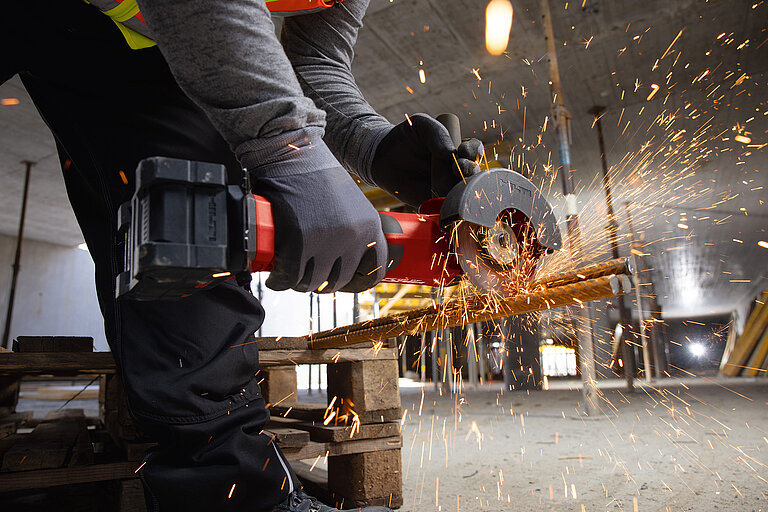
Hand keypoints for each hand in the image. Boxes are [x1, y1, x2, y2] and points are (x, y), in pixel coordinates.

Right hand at [241, 128, 386, 292]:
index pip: (375, 270)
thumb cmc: (316, 174)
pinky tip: (276, 277)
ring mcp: (325, 241)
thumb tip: (346, 257)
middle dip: (322, 282)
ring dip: (299, 283)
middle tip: (308, 273)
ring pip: (312, 283)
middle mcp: (352, 237)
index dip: (359, 280)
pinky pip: (288, 276)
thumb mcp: (350, 202)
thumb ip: (353, 229)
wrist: (291, 151)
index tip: (344, 280)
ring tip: (290, 273)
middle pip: (339, 281)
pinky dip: (279, 280)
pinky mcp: (298, 241)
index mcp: (369, 226)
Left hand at [370, 114, 483, 206]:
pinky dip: (450, 209)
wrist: (382, 157)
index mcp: (459, 149)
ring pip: (464, 193)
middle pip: (475, 174)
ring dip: (461, 191)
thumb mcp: (422, 126)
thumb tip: (452, 157)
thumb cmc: (405, 137)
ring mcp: (448, 188)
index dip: (472, 151)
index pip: (475, 151)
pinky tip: (446, 204)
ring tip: (449, 185)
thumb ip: (439, 136)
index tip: (462, 151)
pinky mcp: (436, 203)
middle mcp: (458, 169)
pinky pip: (448, 209)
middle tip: (457, 168)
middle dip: (470, 171)